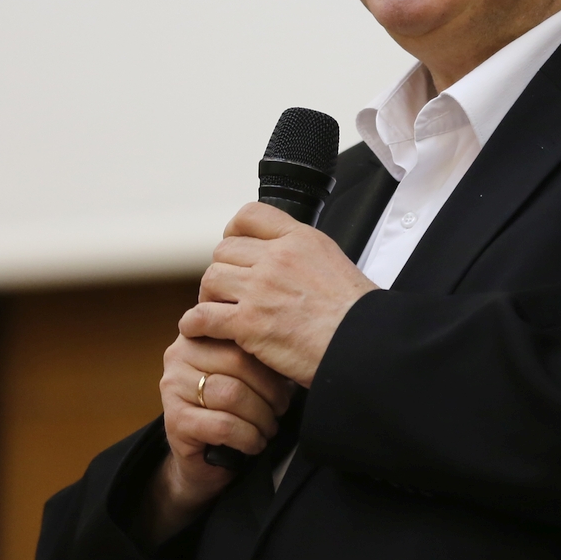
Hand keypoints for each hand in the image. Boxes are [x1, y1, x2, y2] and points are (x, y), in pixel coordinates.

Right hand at [147, 332, 295, 544]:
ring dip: (261, 417)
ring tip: (269, 428)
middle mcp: (178, 355)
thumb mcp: (246, 374)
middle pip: (238, 362)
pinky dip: (247, 437)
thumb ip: (258, 352)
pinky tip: (254, 443)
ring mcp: (172, 387)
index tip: (286, 377)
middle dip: (269, 390)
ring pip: (232, 394)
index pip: (242, 334)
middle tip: (281, 409)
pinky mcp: (174, 420)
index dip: (270, 359)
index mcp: (198, 333)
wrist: (204, 459)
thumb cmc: (231, 409)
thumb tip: (293, 343)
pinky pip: (223, 425)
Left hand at [181, 202, 377, 387]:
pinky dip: (195, 324)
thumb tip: (292, 266)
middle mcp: (277, 258)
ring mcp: (261, 289)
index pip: (251, 215)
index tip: (234, 246)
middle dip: (223, 271)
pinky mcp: (249, 322)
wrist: (365, 344)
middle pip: (224, 251)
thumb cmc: (358, 316)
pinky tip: (198, 330)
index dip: (234, 231)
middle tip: (228, 292)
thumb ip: (306, 258)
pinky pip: (203, 316)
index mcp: (301, 240)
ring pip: (211, 279)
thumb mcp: (336, 264)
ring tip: (218, 312)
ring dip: (209, 297)